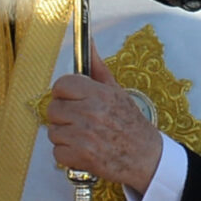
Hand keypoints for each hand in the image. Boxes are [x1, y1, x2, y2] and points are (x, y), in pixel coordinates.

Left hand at [47, 40, 162, 192]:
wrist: (147, 157)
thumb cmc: (131, 124)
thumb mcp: (117, 92)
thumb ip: (97, 68)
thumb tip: (89, 43)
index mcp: (99, 94)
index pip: (61, 85)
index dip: (63, 93)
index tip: (71, 99)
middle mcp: (91, 112)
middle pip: (53, 109)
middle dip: (63, 116)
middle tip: (79, 121)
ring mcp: (85, 135)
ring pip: (53, 132)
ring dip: (65, 137)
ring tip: (83, 137)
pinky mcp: (81, 156)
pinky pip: (57, 152)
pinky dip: (68, 155)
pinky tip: (83, 151)